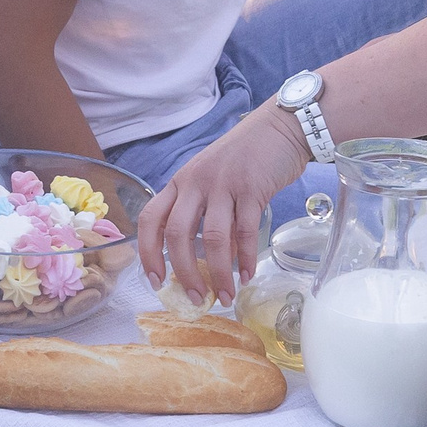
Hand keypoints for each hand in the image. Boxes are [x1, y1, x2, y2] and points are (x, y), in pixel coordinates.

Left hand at [136, 106, 309, 305]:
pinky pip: (246, 231)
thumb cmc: (244, 158)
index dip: (147, 253)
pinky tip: (248, 275)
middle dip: (184, 272)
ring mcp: (224, 184)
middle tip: (195, 298)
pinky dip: (246, 258)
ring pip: (214, 238)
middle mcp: (196, 182)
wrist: (279, 128)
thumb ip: (204, 212)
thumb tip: (205, 260)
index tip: (155, 281)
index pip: (150, 219)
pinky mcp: (252, 188)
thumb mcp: (212, 179)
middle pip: (178, 234)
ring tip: (226, 296)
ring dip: (219, 273)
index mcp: (180, 182)